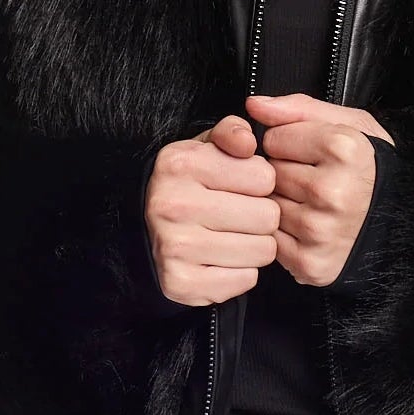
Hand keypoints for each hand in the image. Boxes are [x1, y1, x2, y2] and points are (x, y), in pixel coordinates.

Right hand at [144, 114, 279, 306]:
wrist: (146, 229)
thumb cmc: (191, 186)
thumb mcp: (207, 147)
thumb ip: (232, 131)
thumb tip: (247, 142)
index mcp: (182, 164)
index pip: (265, 176)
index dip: (261, 183)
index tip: (241, 187)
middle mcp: (174, 204)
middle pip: (268, 216)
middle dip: (262, 216)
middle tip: (240, 215)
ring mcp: (175, 247)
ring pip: (262, 251)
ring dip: (255, 245)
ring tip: (232, 236)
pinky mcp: (182, 283)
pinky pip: (246, 280)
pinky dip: (241, 272)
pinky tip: (222, 260)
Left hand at [243, 92, 393, 286]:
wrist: (401, 224)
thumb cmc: (372, 170)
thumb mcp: (350, 124)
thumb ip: (299, 108)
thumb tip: (253, 105)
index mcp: (342, 149)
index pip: (272, 138)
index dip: (289, 144)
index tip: (313, 154)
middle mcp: (331, 191)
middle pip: (268, 173)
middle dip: (285, 173)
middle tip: (313, 179)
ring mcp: (319, 230)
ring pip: (266, 206)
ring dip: (283, 203)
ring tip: (312, 203)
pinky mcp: (310, 262)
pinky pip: (270, 239)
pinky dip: (283, 234)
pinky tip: (308, 227)